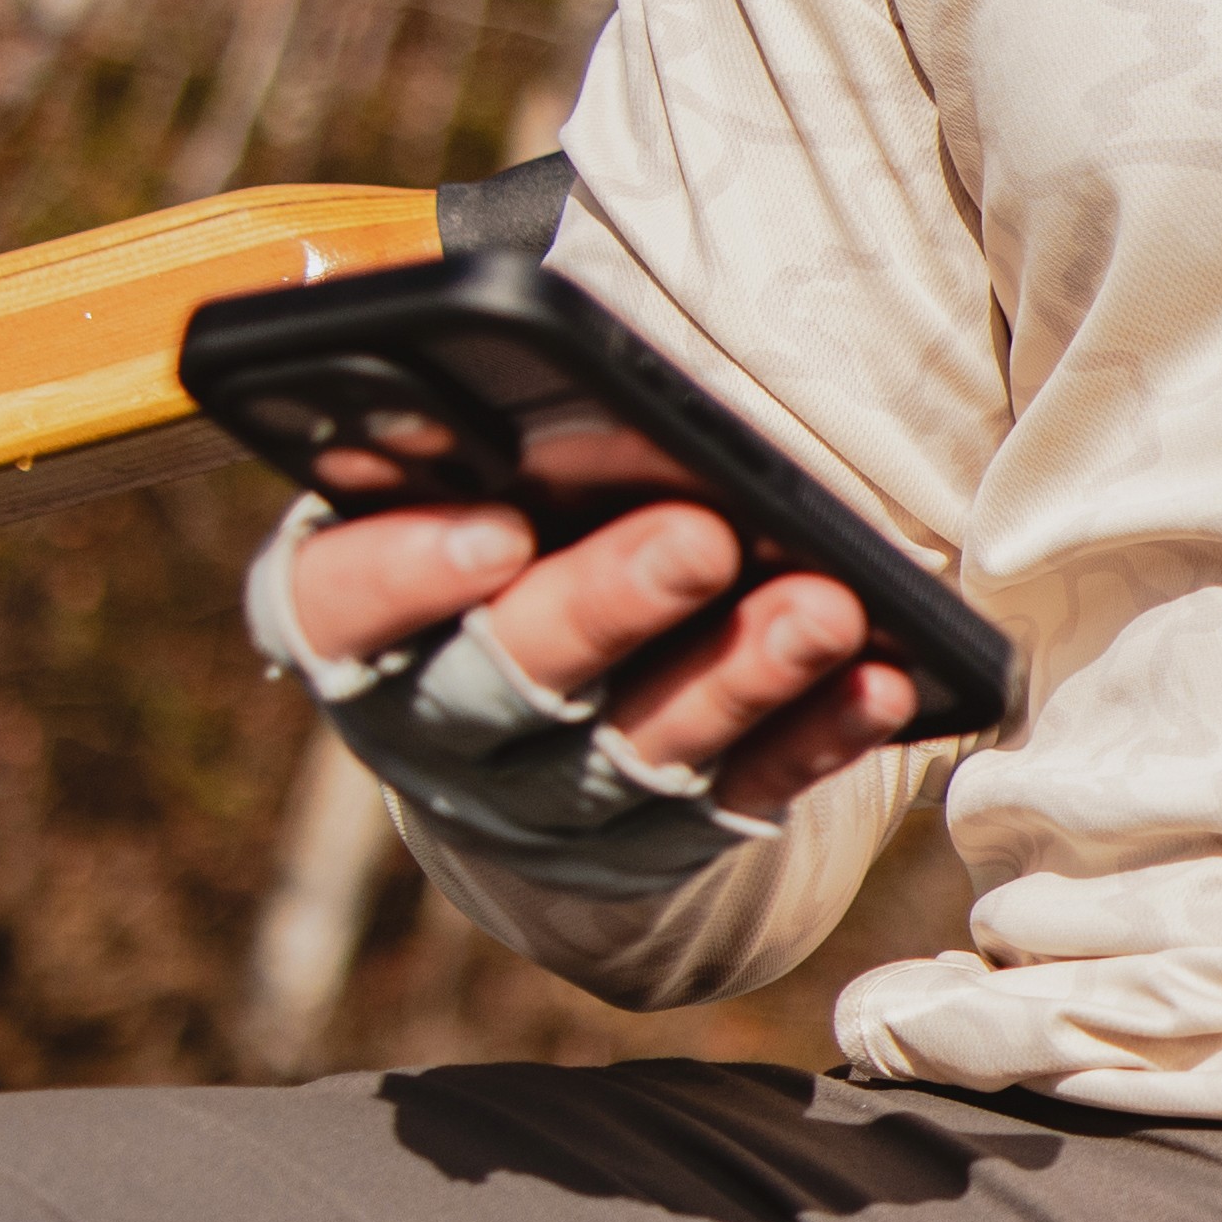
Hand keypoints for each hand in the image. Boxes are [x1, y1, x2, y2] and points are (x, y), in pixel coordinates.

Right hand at [279, 416, 913, 823]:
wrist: (523, 718)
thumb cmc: (501, 533)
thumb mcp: (454, 482)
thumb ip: (468, 440)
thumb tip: (532, 371)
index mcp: (350, 618)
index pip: (341, 602)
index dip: (409, 571)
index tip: (502, 524)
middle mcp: (429, 725)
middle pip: (509, 677)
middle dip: (608, 604)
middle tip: (702, 537)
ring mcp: (538, 806)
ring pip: (635, 751)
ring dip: (739, 673)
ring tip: (830, 605)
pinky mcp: (647, 850)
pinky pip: (738, 798)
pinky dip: (813, 738)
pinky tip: (881, 683)